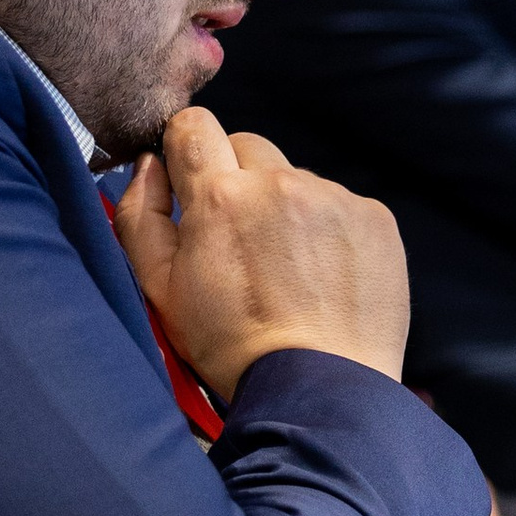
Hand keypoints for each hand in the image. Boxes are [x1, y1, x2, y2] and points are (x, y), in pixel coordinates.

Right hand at [114, 106, 408, 401]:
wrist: (321, 389)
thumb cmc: (234, 347)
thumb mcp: (161, 290)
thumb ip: (141, 216)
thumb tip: (148, 165)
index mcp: (221, 196)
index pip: (193, 125)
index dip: (186, 150)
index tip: (191, 182)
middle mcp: (280, 183)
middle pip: (248, 146)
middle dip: (237, 181)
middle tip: (240, 241)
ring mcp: (334, 198)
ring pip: (296, 177)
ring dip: (285, 208)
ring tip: (287, 270)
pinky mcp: (375, 219)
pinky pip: (341, 204)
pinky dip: (329, 229)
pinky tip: (323, 277)